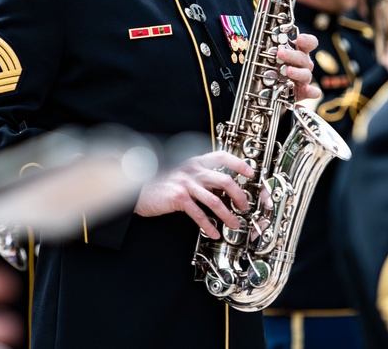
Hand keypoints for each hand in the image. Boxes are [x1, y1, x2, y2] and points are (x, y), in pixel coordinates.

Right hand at [135, 150, 253, 238]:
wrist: (137, 188)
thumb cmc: (158, 182)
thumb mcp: (180, 171)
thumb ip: (197, 175)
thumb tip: (218, 185)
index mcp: (194, 162)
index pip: (222, 156)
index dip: (238, 163)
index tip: (250, 172)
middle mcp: (192, 170)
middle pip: (224, 179)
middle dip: (239, 194)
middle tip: (244, 205)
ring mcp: (185, 183)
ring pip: (215, 200)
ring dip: (228, 214)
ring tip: (234, 223)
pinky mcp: (179, 198)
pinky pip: (199, 214)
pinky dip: (208, 225)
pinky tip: (213, 232)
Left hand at [277, 32, 321, 102]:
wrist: (273, 88)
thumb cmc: (275, 68)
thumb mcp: (272, 57)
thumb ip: (271, 50)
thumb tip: (266, 47)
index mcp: (299, 52)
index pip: (309, 43)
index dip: (307, 40)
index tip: (299, 39)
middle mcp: (304, 64)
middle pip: (303, 58)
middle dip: (292, 55)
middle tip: (280, 54)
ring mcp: (305, 78)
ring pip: (306, 74)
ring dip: (297, 72)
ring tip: (287, 71)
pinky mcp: (305, 92)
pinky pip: (314, 92)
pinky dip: (311, 91)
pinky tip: (306, 89)